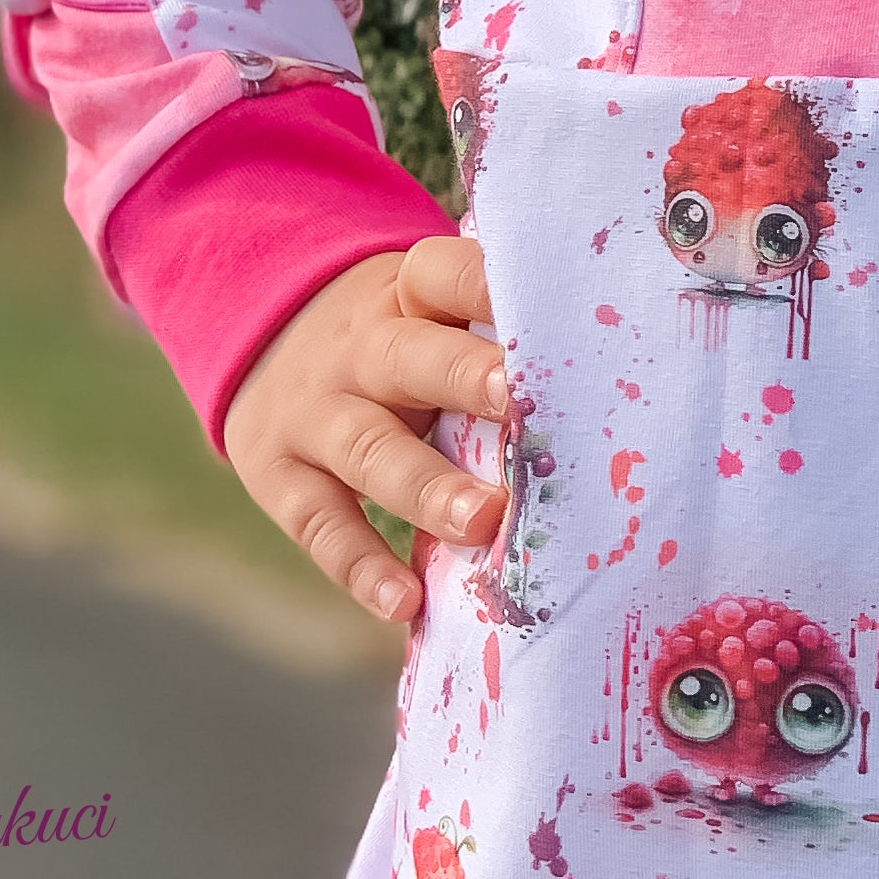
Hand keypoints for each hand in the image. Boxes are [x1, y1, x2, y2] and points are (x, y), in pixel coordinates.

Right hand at [223, 238, 512, 623]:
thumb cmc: (397, 336)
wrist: (262, 338)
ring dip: (428, 489)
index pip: (445, 276)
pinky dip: (361, 566)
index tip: (549, 315)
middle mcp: (359, 350)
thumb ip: (493, 328)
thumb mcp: (428, 309)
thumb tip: (617, 348)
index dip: (490, 290)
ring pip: (371, 449)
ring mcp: (315, 413)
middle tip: (523, 411)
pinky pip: (320, 523)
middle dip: (467, 382)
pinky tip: (405, 602)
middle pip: (412, 360)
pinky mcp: (279, 475)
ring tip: (483, 522)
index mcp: (407, 296)